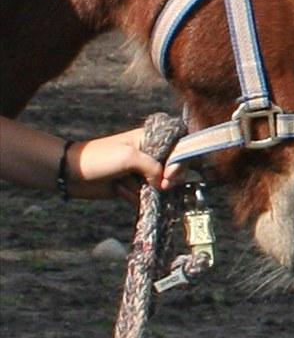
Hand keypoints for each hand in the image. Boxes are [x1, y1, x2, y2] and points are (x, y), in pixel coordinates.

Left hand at [67, 128, 185, 201]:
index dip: (180, 162)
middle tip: (161, 187)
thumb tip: (165, 183)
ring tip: (124, 184)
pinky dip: (135, 198)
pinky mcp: (132, 187)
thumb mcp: (129, 157)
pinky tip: (119, 191)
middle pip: (172, 169)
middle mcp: (149, 155)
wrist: (70, 174)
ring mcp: (141, 172)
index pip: (178, 147)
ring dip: (143, 190)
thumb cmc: (100, 158)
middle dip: (165, 181)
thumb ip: (153, 167)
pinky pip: (144, 197)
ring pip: (158, 186)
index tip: (170, 175)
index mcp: (151, 139)